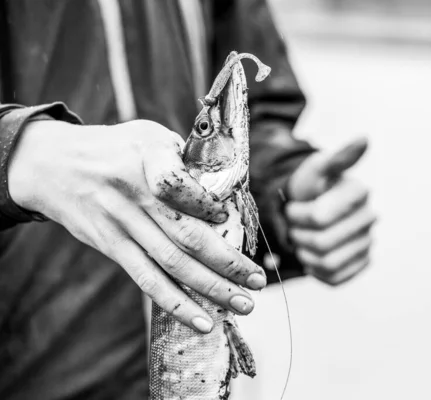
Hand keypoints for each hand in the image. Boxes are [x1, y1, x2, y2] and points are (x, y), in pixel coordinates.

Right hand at [8, 119, 265, 332]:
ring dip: (211, 288)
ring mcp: (121, 224)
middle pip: (187, 235)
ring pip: (172, 263)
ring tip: (243, 304)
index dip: (212, 207)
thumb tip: (227, 192)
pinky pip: (146, 279)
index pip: (184, 187)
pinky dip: (175, 303)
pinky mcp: (111, 246)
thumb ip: (185, 160)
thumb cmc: (115, 148)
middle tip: (258, 280)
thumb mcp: (150, 135)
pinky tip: (201, 319)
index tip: (234, 221)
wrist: (51, 165)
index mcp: (149, 158)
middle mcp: (135, 194)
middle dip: (228, 262)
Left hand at [285, 137, 374, 285]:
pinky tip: (314, 254)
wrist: (306, 211)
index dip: (298, 215)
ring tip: (304, 238)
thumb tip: (365, 138)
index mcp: (359, 192)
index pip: (318, 217)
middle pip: (321, 242)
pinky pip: (334, 278)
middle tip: (296, 225)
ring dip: (306, 253)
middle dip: (299, 234)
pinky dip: (316, 269)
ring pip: (327, 263)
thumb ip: (338, 157)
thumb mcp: (316, 169)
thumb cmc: (309, 189)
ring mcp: (367, 244)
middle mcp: (369, 218)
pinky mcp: (360, 265)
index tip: (296, 206)